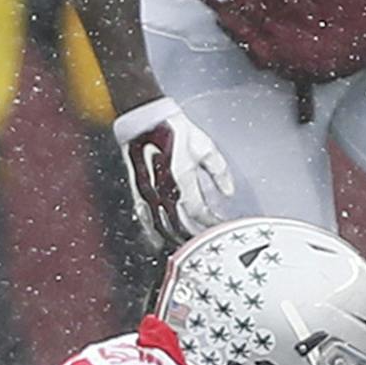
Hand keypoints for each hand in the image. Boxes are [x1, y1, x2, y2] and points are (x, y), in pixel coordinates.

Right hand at [112, 96, 233, 245]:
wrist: (145, 117)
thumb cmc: (175, 129)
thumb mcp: (205, 147)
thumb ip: (219, 172)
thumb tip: (229, 193)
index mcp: (182, 179)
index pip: (199, 212)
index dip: (211, 223)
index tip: (222, 229)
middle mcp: (163, 190)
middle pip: (180, 225)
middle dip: (195, 237)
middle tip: (208, 244)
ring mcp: (147, 191)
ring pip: (161, 226)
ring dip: (175, 238)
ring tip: (186, 247)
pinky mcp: (136, 189)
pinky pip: (143, 217)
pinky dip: (151, 231)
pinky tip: (156, 240)